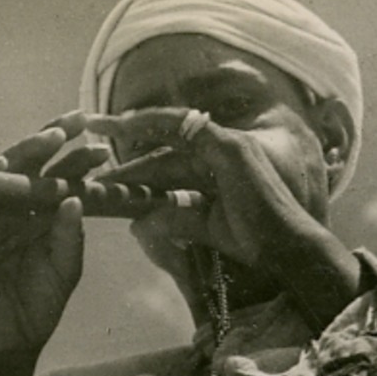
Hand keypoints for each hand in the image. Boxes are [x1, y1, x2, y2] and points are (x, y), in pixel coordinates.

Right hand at [0, 114, 110, 375]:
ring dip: (24, 152)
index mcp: (39, 215)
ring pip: (3, 174)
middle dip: (52, 139)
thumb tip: (75, 198)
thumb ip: (70, 235)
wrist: (8, 342)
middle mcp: (13, 209)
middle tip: (78, 122)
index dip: (78, 160)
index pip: (57, 177)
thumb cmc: (36, 306)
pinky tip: (2, 164)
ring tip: (51, 138)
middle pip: (30, 165)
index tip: (102, 148)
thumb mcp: (65, 268)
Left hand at [87, 107, 361, 326]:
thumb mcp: (204, 228)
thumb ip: (175, 219)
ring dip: (134, 128)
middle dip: (127, 131)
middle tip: (89, 126)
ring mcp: (229, 143)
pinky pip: (187, 130)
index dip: (137, 151)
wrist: (286, 249)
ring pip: (172, 129)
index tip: (105, 155)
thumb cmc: (253, 241)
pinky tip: (127, 126)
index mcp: (218, 163)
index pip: (170, 151)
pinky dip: (157, 126)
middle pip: (166, 135)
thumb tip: (140, 222)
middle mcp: (224, 146)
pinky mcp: (232, 149)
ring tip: (99, 128)